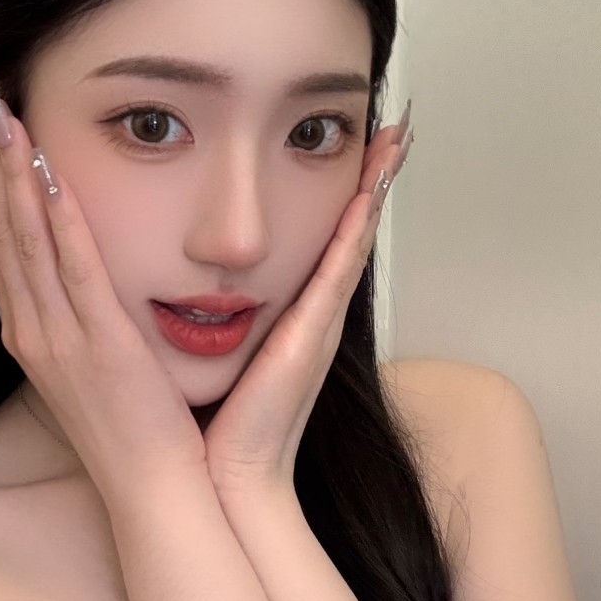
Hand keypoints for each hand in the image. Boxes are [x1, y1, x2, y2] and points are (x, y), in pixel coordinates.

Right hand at [0, 67, 206, 504]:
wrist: (155, 492)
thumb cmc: (138, 430)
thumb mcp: (98, 366)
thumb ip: (86, 319)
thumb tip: (88, 278)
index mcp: (33, 335)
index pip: (1, 243)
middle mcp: (31, 332)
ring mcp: (57, 339)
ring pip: (23, 240)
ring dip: (10, 172)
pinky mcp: (95, 345)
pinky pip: (71, 268)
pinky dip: (54, 218)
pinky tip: (47, 173)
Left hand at [202, 104, 413, 498]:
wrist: (229, 476)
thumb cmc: (220, 422)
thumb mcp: (222, 357)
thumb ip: (219, 321)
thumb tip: (203, 291)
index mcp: (293, 317)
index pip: (326, 241)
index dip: (347, 195)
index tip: (362, 148)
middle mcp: (315, 313)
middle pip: (353, 230)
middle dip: (376, 177)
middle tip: (397, 125)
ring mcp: (321, 321)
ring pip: (355, 237)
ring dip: (378, 186)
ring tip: (396, 137)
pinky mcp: (315, 333)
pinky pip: (342, 267)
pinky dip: (359, 227)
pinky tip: (370, 188)